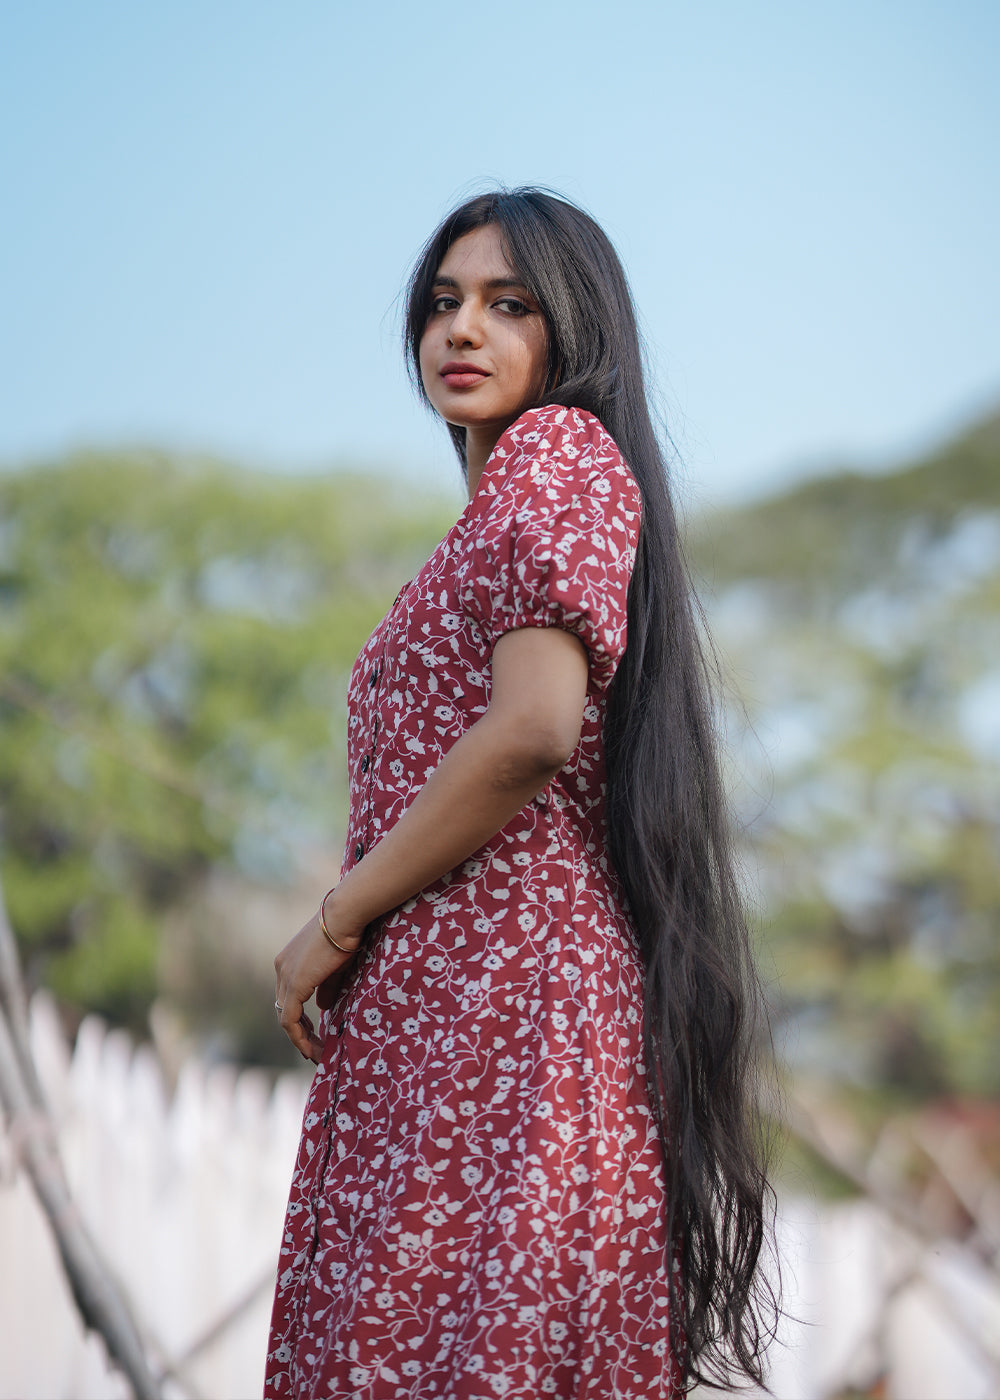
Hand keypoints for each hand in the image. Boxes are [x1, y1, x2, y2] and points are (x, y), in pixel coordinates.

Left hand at [274, 900, 363, 1062]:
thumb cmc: (347, 933)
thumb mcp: (336, 965)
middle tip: (315, 1048)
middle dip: (300, 1031)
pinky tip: (310, 1049)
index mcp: (289, 960)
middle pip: (284, 1008)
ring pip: (285, 1017)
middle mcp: (281, 968)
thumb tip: (324, 1007)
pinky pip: (290, 1020)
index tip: (314, 1032)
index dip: (301, 1016)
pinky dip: (299, 1037)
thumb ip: (327, 987)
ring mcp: (285, 976)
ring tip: (316, 1053)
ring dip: (300, 1038)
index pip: (290, 996)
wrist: (345, 915)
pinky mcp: (294, 986)